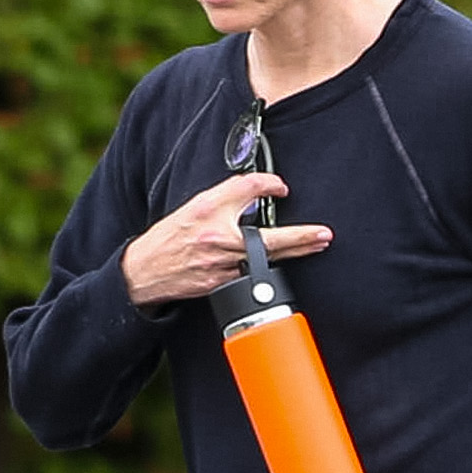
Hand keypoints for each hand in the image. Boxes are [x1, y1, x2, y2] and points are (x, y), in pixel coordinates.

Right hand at [119, 173, 332, 306]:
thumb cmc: (173, 236)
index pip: (249, 191)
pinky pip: (251, 275)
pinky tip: (279, 263)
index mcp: (212, 215)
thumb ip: (232, 192)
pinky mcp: (222, 286)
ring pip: (266, 260)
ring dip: (294, 253)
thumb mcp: (199, 204)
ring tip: (316, 243)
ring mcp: (223, 268)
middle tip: (324, 234)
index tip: (283, 188)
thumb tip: (267, 187)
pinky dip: (266, 268)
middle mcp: (220, 242)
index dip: (271, 186)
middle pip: (271, 239)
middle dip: (302, 238)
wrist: (147, 270)